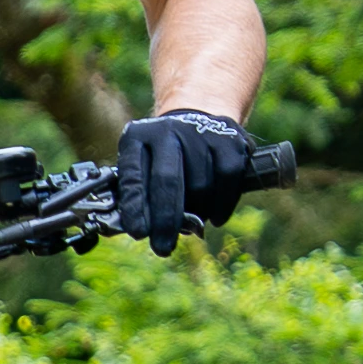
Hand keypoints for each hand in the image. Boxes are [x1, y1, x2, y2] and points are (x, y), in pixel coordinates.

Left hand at [113, 109, 266, 252]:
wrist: (200, 116)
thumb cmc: (166, 157)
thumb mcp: (145, 165)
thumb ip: (142, 196)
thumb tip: (146, 232)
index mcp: (137, 137)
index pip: (133, 175)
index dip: (135, 207)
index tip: (138, 233)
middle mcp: (167, 130)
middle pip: (166, 180)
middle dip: (165, 220)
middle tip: (163, 248)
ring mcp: (199, 131)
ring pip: (199, 184)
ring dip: (197, 213)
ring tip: (193, 225)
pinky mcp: (229, 137)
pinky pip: (227, 178)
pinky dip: (222, 205)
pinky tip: (215, 219)